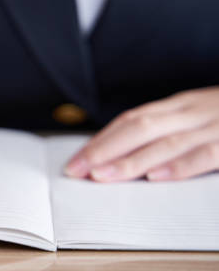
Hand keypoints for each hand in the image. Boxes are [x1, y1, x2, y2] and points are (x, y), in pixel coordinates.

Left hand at [65, 87, 218, 181]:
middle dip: (104, 149)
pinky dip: (181, 165)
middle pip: (139, 127)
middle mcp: (193, 111)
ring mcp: (215, 124)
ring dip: (131, 160)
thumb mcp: (197, 115)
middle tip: (77, 170)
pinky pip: (208, 153)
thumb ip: (167, 128)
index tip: (77, 160)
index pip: (132, 120)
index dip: (102, 139)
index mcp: (181, 105)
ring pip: (167, 141)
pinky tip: (158, 177)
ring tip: (104, 176)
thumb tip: (123, 152)